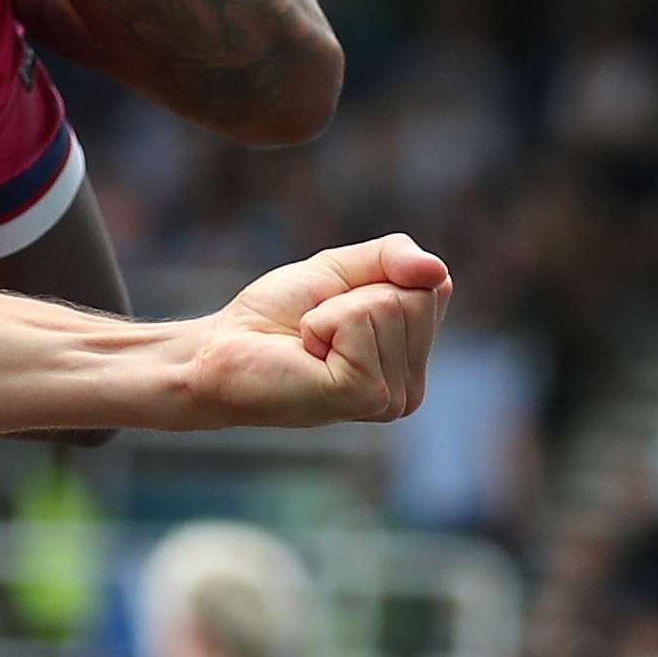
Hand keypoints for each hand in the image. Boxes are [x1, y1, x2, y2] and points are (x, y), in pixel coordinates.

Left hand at [179, 237, 449, 427]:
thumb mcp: (341, 270)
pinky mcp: (363, 396)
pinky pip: (358, 322)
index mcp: (413, 361)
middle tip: (316, 326)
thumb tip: (438, 270)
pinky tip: (305, 354)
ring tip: (308, 342)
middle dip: (354, 295)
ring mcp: (391, 399)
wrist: (219, 351)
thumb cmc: (277, 315)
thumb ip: (394, 257)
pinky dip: (321, 323)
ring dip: (332, 312)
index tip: (335, 306)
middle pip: (415, 297)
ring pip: (388, 306)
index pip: (434, 286)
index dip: (375, 278)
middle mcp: (411, 389)